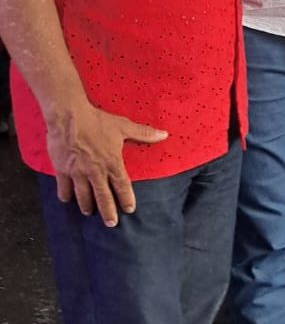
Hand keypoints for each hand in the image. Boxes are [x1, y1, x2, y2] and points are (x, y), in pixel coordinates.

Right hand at [45, 100, 167, 227]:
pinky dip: (65, 194)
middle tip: (111, 223)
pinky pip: (64, 187)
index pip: (121, 185)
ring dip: (86, 205)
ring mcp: (78, 172)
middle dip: (108, 211)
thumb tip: (165, 135)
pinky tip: (67, 200)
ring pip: (83, 194)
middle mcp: (96, 171)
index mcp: (112, 163)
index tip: (130, 209)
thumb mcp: (124, 126)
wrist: (70, 118)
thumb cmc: (98, 122)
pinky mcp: (62, 169)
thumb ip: (144, 134)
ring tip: (89, 213)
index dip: (126, 198)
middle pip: (102, 196)